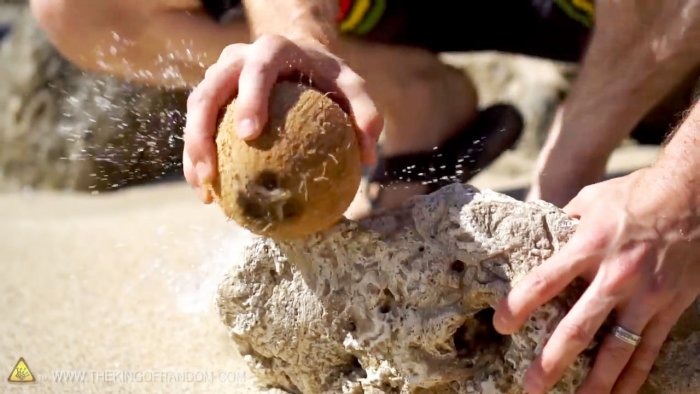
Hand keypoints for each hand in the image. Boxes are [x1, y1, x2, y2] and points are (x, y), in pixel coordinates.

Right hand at [183, 34, 382, 202]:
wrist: (298, 57)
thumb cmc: (327, 76)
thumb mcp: (352, 87)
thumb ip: (366, 115)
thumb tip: (368, 158)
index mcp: (272, 50)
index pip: (256, 69)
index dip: (248, 98)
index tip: (249, 134)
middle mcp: (237, 58)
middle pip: (210, 89)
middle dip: (202, 130)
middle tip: (212, 170)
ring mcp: (219, 74)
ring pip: (195, 108)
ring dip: (193, 148)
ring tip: (204, 187)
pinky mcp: (210, 94)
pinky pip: (197, 125)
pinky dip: (197, 156)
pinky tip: (209, 191)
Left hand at [495, 167, 699, 393]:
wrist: (692, 193)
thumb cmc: (634, 193)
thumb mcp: (589, 200)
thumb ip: (562, 224)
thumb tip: (536, 236)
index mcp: (588, 246)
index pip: (544, 282)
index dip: (518, 306)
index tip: (501, 325)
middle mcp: (615, 276)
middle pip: (578, 328)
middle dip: (552, 361)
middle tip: (531, 386)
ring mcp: (646, 296)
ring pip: (617, 350)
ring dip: (595, 382)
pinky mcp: (669, 306)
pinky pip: (650, 349)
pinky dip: (634, 376)